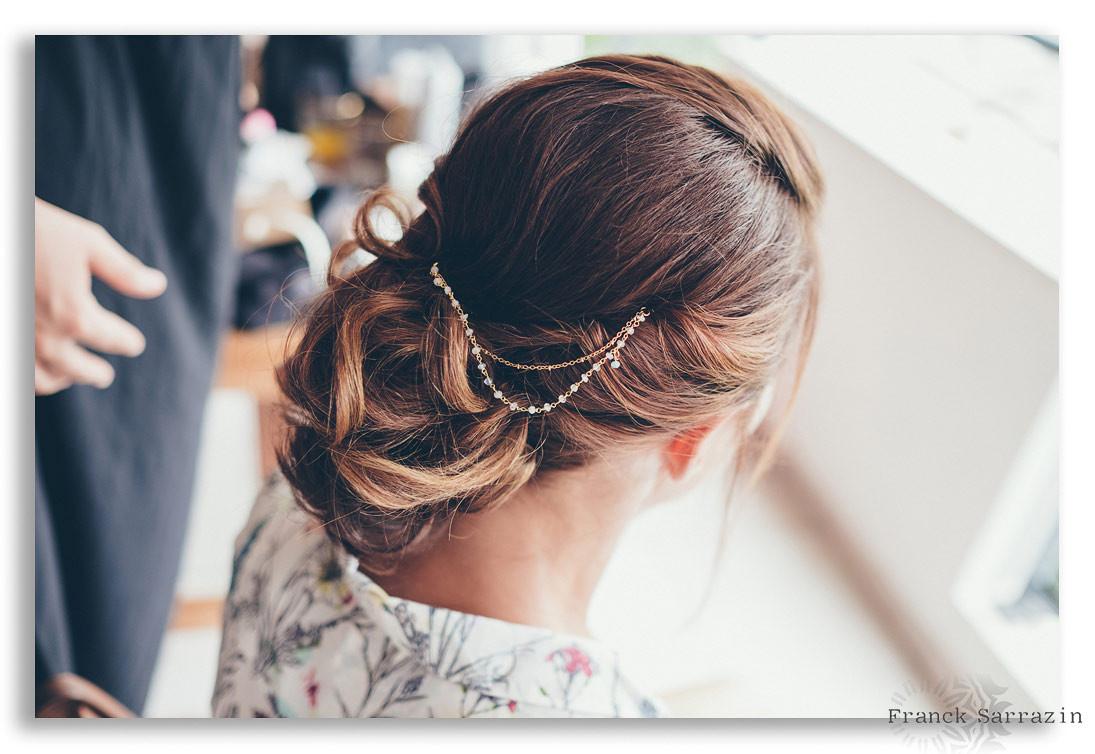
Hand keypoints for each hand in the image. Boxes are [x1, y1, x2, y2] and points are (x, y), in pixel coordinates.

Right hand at [35, 198, 167, 394]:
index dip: (126, 341)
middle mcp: (46, 336)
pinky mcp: (3, 343)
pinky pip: (18, 377)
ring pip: (45, 379)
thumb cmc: (37, 231)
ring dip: (62, 379)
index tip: (134, 344)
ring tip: (71, 376)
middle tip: (104, 376)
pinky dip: (32, 379)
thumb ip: (124, 271)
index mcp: (75, 314)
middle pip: (79, 368)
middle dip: (94, 373)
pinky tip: (39, 372)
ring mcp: (19, 343)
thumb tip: (158, 285)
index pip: (111, 338)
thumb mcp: (88, 243)